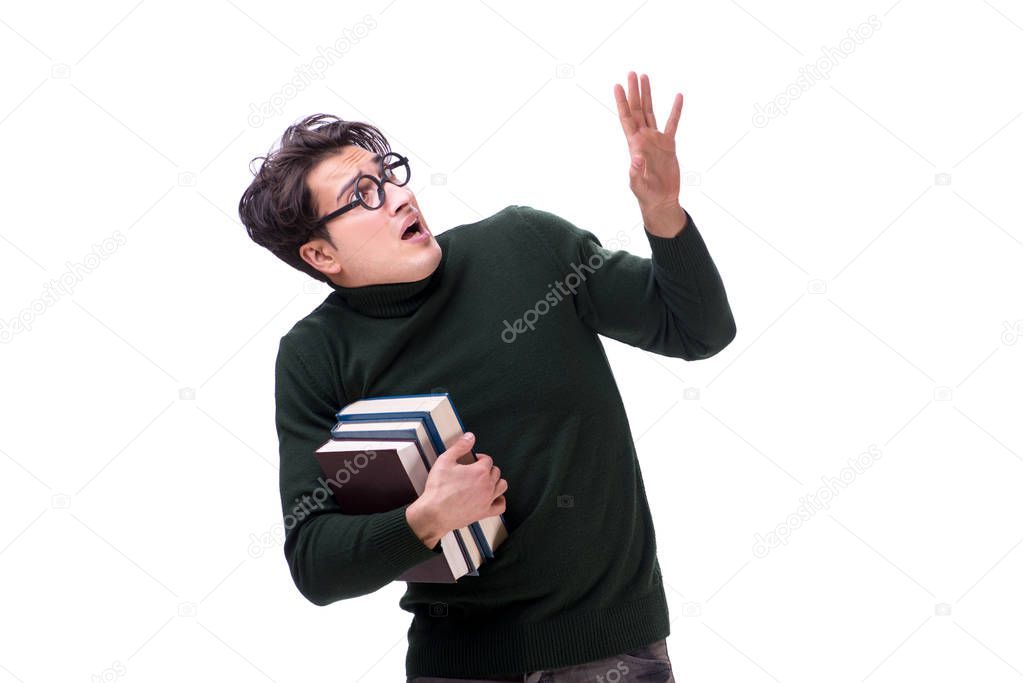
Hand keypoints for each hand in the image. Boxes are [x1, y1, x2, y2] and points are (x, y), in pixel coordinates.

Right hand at [406, 432, 507, 548]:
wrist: (434, 513)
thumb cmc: (438, 490)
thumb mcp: (445, 461)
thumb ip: (459, 446)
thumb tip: (469, 437)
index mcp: (480, 471)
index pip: (487, 459)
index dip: (480, 458)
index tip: (474, 460)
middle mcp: (487, 485)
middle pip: (496, 472)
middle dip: (487, 468)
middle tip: (476, 470)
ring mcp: (487, 499)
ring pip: (502, 486)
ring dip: (496, 481)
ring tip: (486, 481)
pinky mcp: (484, 512)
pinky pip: (501, 506)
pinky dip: (500, 500)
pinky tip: (493, 498)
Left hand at [613, 71, 686, 233]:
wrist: (661, 199)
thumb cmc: (646, 194)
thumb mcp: (637, 184)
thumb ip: (635, 172)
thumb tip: (636, 158)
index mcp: (634, 145)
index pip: (626, 118)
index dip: (621, 102)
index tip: (617, 85)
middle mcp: (644, 138)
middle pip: (637, 110)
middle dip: (634, 91)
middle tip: (632, 73)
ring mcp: (656, 140)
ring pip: (651, 112)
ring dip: (648, 95)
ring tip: (645, 77)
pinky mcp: (669, 144)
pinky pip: (672, 123)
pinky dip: (675, 110)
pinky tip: (678, 96)